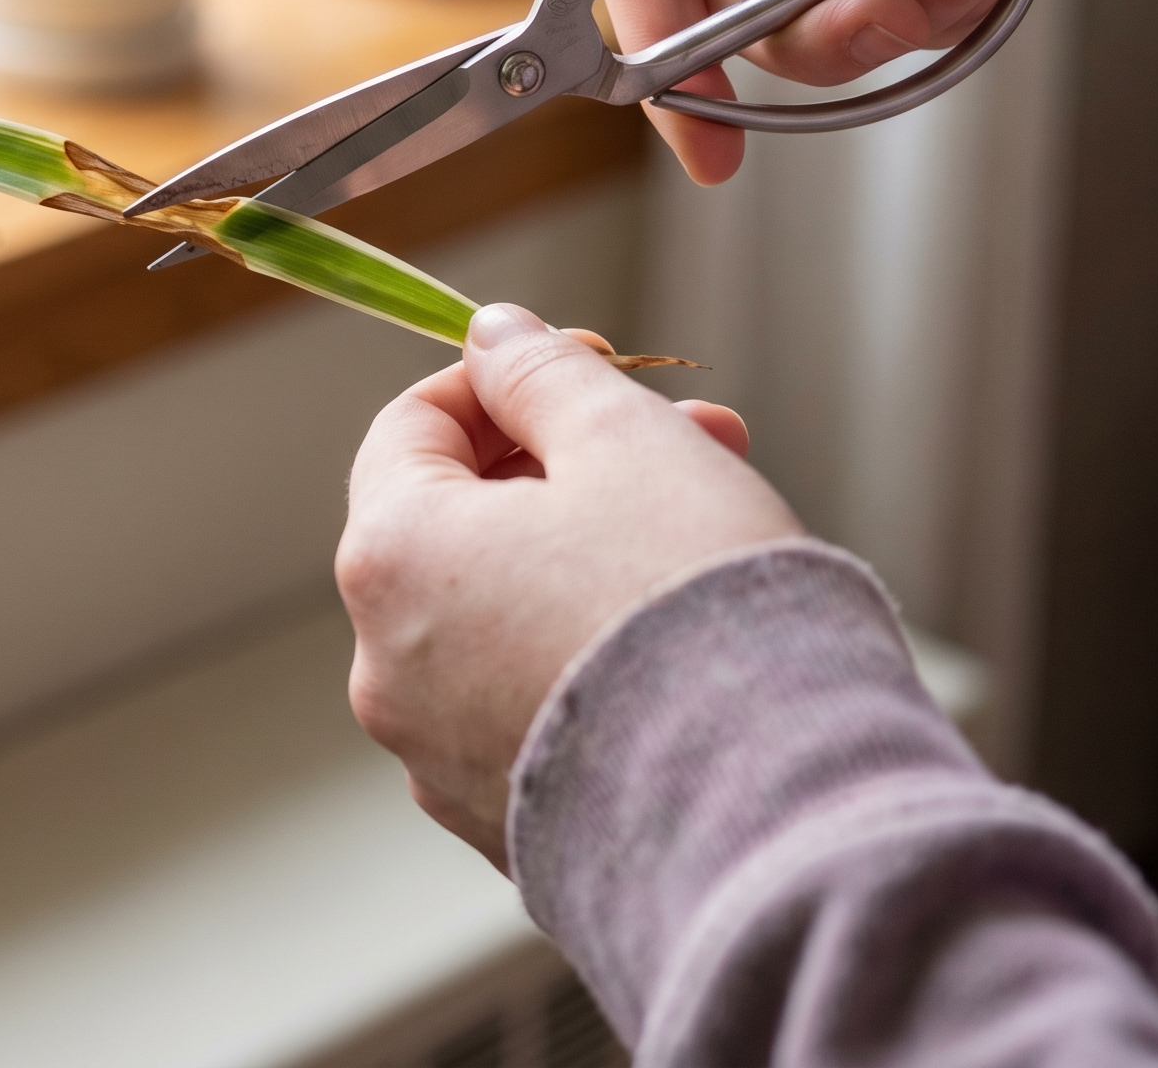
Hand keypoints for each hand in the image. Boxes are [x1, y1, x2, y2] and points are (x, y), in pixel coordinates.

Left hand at [338, 304, 801, 868]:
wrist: (769, 810)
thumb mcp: (624, 443)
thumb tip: (493, 336)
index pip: (409, 429)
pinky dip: (589, 651)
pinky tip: (685, 633)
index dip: (500, 379)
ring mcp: (440, 758)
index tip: (590, 357)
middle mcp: (388, 668)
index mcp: (391, 559)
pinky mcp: (508, 821)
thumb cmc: (692, 608)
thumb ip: (543, 376)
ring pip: (504, 614)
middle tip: (688, 433)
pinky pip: (536, 704)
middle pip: (462, 524)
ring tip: (712, 522)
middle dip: (570, 463)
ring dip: (589, 552)